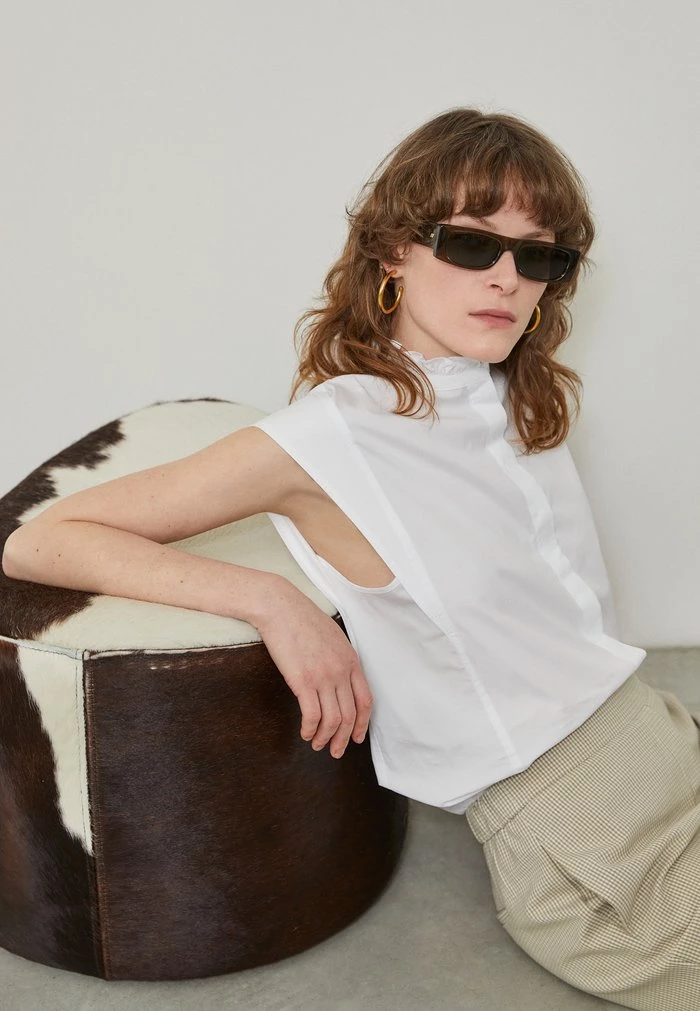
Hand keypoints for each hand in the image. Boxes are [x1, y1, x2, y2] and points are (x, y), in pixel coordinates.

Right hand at [257, 584, 372, 757]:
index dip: (362, 723)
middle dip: (344, 738)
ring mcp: (323, 677)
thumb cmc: (302, 619)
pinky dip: (310, 729)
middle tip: (337, 751)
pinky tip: (305, 733)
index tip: (356, 737)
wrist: (280, 607)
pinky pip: (312, 715)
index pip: (365, 701)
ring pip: (333, 720)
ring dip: (326, 738)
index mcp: (351, 660)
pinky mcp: (303, 681)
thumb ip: (341, 659)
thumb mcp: (333, 637)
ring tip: (318, 745)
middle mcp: (341, 671)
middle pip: (350, 715)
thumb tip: (341, 681)